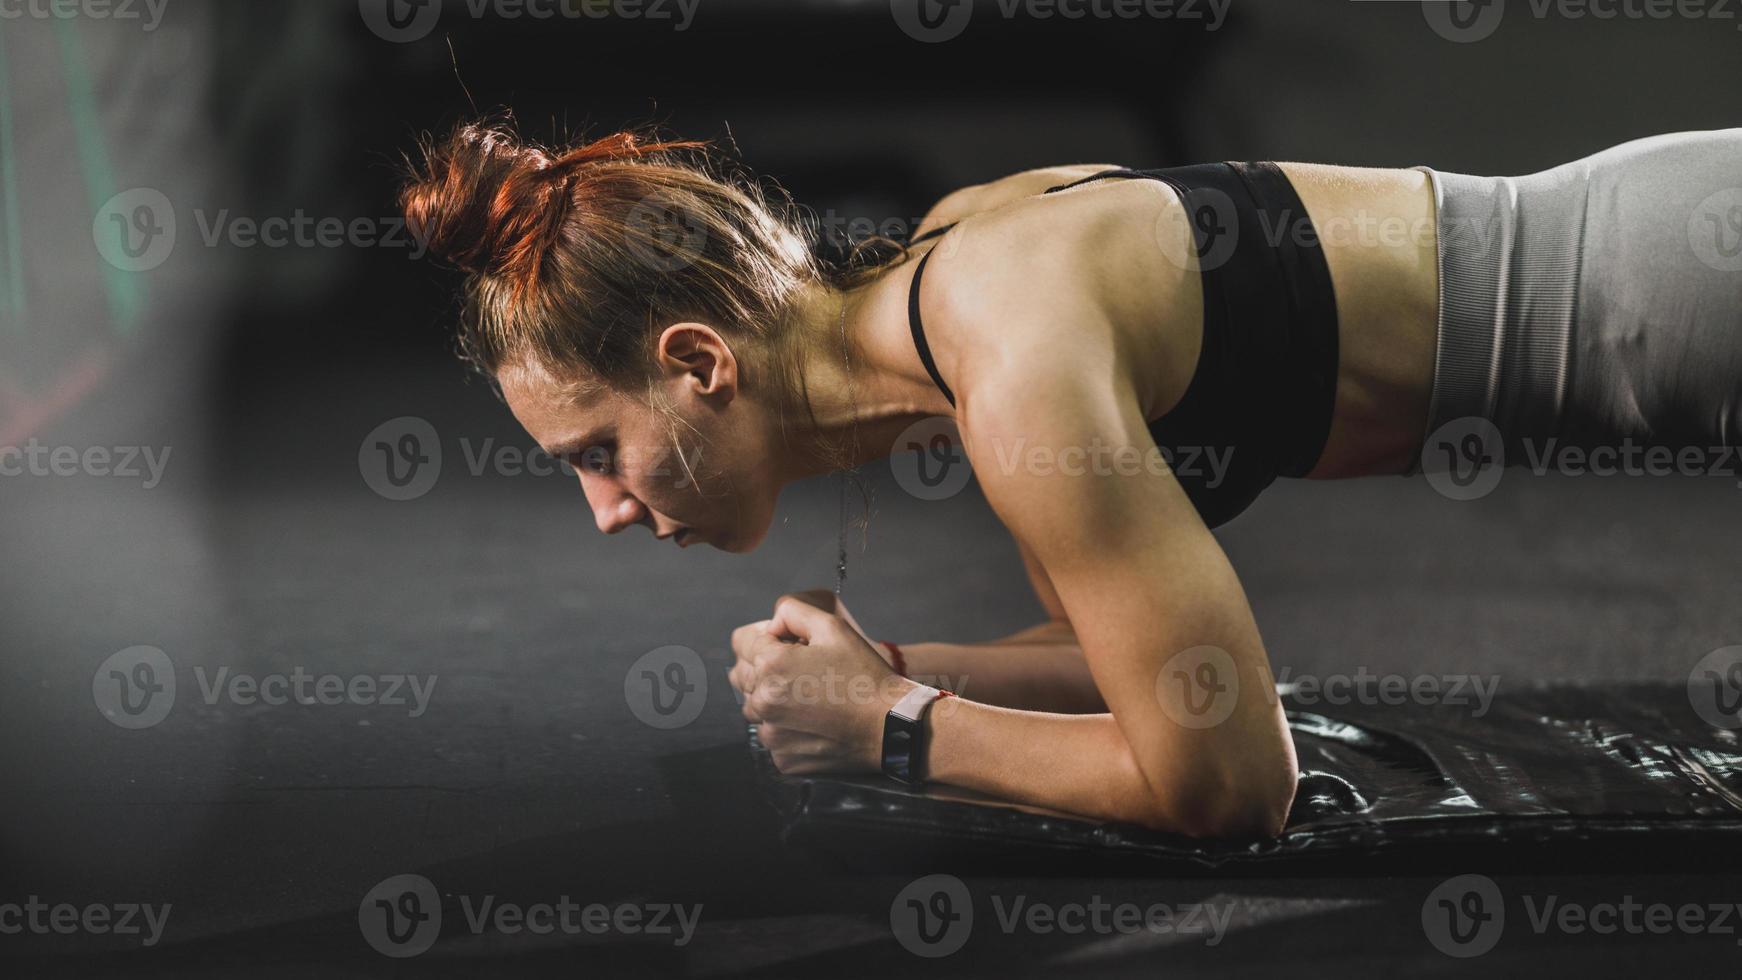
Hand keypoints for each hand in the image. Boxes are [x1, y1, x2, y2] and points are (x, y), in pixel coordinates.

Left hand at [729, 592, 914, 774]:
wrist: (889, 725)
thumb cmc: (864, 676)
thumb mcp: (833, 627)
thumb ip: (792, 611)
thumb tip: (772, 623)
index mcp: (770, 665)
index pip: (741, 641)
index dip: (767, 638)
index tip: (789, 645)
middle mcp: (763, 701)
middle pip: (741, 674)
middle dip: (764, 667)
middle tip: (801, 671)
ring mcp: (771, 734)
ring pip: (754, 707)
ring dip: (772, 699)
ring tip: (809, 697)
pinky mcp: (782, 758)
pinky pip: (771, 734)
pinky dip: (785, 727)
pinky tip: (813, 720)